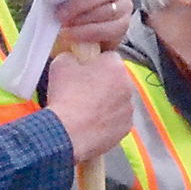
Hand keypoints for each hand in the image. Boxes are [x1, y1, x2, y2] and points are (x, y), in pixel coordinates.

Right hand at [45, 48, 132, 162]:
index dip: (94, 63)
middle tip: (83, 91)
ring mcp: (129, 109)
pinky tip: (91, 124)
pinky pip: (117, 119)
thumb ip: (72, 57)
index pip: (108, 57)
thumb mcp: (61, 64)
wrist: (68, 133)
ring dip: (106, 102)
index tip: (82, 71)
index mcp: (115, 66)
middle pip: (116, 79)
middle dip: (102, 83)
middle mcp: (129, 86)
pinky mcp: (126, 128)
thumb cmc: (66, 95)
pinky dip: (107, 121)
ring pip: (118, 100)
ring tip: (86, 111)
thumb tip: (75, 60)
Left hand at [53, 0, 132, 50]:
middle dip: (83, 2)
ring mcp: (125, 7)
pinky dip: (88, 32)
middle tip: (61, 12)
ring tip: (64, 23)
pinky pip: (109, 30)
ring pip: (110, 11)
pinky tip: (72, 33)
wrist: (70, 23)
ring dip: (84, 18)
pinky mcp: (122, 27)